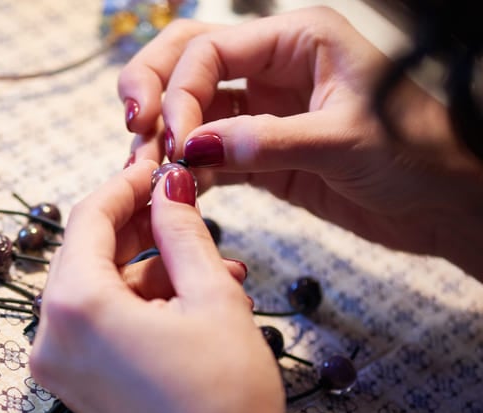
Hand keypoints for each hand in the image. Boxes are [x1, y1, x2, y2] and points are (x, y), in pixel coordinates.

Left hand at [29, 161, 305, 412]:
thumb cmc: (225, 400)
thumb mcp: (212, 297)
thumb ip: (182, 230)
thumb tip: (170, 185)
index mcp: (75, 306)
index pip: (88, 218)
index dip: (126, 184)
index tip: (156, 166)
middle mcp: (50, 335)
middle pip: (88, 252)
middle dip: (139, 227)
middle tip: (182, 207)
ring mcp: (59, 365)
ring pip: (99, 289)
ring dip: (149, 269)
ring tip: (212, 264)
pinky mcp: (76, 385)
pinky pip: (100, 324)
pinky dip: (139, 305)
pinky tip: (191, 299)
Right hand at [119, 7, 482, 279]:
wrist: (445, 204)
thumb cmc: (420, 155)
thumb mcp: (345, 140)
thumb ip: (267, 142)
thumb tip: (195, 149)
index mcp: (297, 40)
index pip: (210, 49)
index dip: (181, 91)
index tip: (178, 139)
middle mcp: (272, 69)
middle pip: (187, 64)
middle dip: (153, 92)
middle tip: (134, 129)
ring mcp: (262, 113)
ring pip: (192, 112)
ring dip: (164, 137)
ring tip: (147, 169)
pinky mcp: (260, 155)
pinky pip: (209, 154)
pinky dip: (187, 169)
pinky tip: (174, 187)